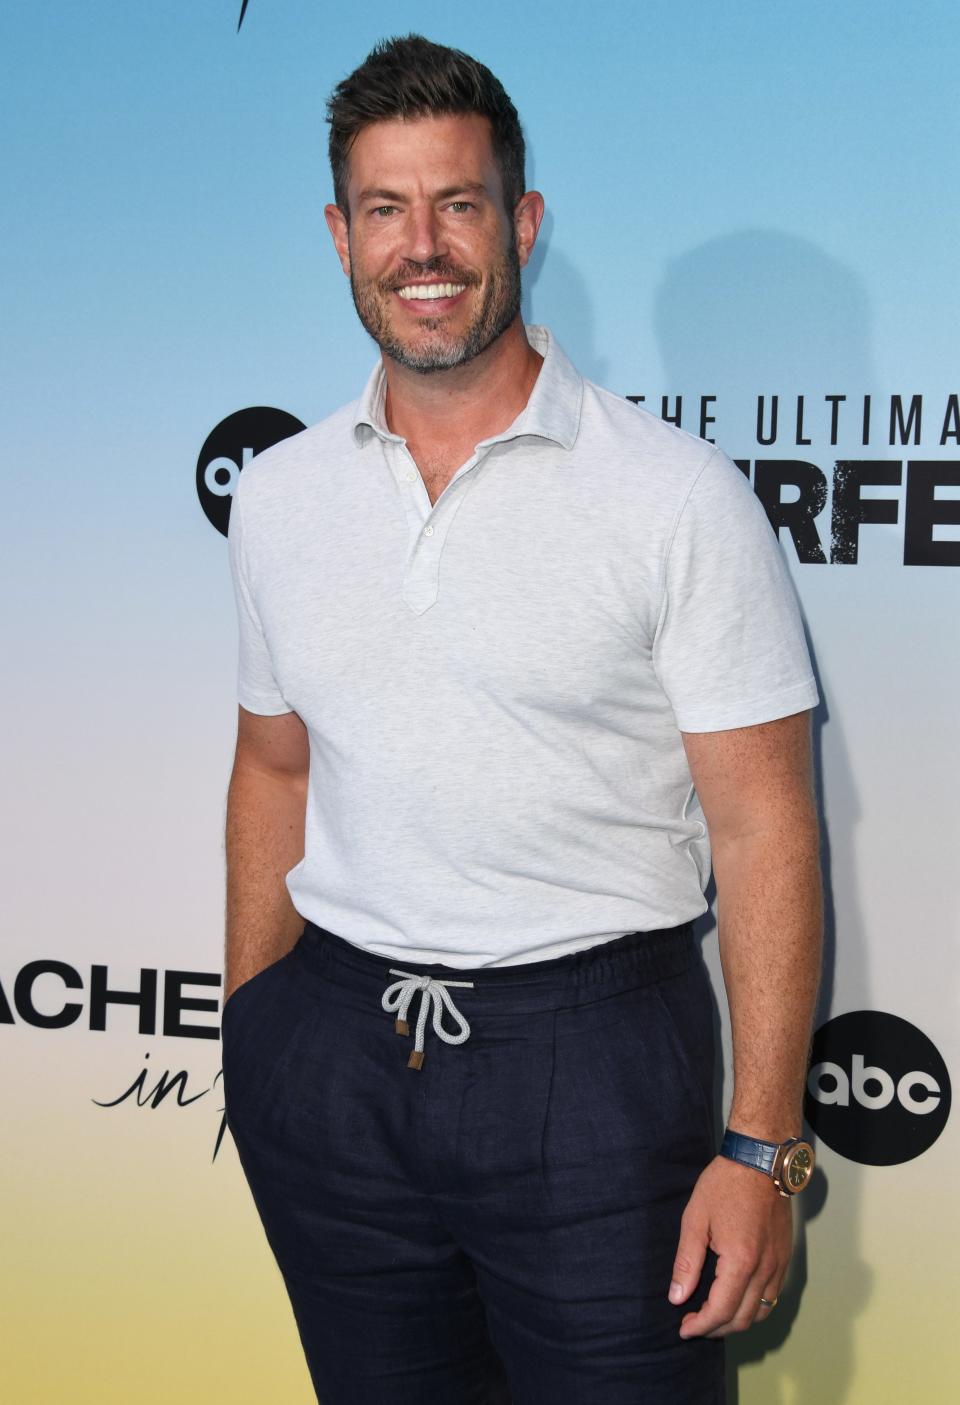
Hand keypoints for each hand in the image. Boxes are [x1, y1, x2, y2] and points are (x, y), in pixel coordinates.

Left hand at [668, 1155, 792, 1336]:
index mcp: (740, 1260)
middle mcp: (765, 1268)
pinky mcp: (785, 1257)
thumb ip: (686, 1262)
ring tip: (713, 1316)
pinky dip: (754, 1307)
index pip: (721, 1311)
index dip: (700, 1326)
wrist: (760, 1160)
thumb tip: (677, 1297)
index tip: (683, 1328)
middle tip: (694, 1324)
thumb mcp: (695, 1219)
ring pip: (762, 1312)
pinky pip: (772, 1295)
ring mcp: (779, 1264)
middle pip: (743, 1318)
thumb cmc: (724, 1184)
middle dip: (716, 1329)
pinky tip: (736, 1299)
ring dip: (736, 1321)